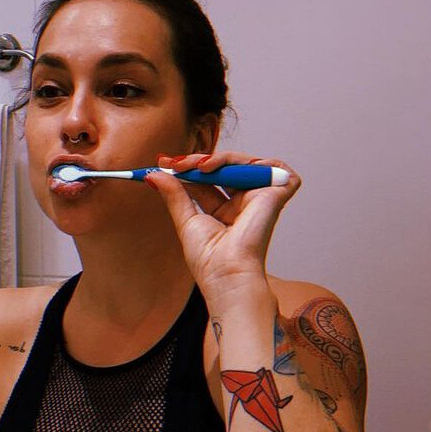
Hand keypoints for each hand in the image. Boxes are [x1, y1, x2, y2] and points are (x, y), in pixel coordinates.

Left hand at [148, 151, 300, 301]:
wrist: (226, 273)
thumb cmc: (209, 259)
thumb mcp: (186, 220)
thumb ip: (174, 195)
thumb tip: (153, 175)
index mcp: (226, 211)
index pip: (208, 179)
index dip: (189, 168)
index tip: (164, 163)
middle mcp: (244, 203)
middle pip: (225, 168)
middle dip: (199, 160)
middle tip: (175, 163)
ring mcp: (261, 199)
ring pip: (244, 163)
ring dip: (220, 158)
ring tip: (199, 166)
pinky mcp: (276, 196)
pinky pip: (274, 166)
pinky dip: (252, 161)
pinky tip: (227, 169)